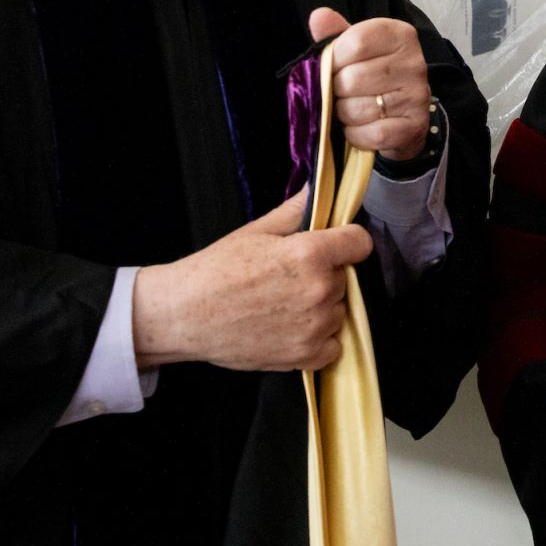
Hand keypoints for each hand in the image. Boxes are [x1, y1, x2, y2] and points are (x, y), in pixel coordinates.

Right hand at [131, 189, 372, 371]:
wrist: (185, 315)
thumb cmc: (215, 271)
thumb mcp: (257, 231)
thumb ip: (296, 211)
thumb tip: (319, 190)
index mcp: (309, 254)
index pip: (360, 242)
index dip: (347, 241)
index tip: (335, 245)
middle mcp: (319, 290)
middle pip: (345, 276)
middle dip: (325, 274)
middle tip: (289, 277)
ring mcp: (314, 326)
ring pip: (338, 310)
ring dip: (321, 307)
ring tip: (283, 304)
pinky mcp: (305, 356)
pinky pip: (332, 345)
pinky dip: (318, 340)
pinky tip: (290, 328)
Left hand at [309, 8, 428, 158]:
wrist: (405, 113)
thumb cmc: (375, 74)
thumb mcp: (357, 49)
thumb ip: (336, 34)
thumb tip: (319, 16)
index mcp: (400, 35)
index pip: (356, 42)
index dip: (334, 58)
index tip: (334, 66)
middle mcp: (414, 63)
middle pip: (353, 78)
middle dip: (337, 90)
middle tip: (342, 91)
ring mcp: (417, 96)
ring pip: (358, 109)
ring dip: (345, 113)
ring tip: (351, 108)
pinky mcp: (414, 126)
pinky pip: (371, 133)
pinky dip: (356, 133)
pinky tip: (359, 126)